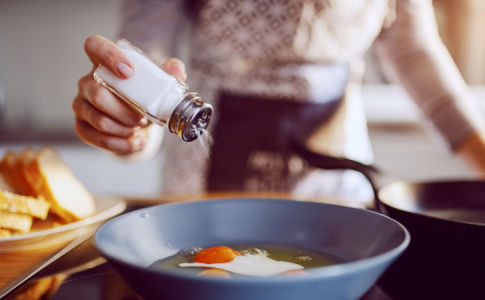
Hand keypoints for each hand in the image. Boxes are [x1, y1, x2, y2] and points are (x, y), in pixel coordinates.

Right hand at [72, 35, 186, 153]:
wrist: (136, 121)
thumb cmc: (143, 95)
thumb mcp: (157, 83)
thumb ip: (168, 73)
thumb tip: (178, 69)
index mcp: (104, 63)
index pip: (94, 46)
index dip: (108, 56)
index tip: (129, 72)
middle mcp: (87, 82)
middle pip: (98, 94)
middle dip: (126, 111)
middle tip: (144, 117)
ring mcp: (81, 105)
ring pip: (99, 120)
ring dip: (125, 128)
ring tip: (140, 128)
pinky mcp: (82, 127)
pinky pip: (98, 139)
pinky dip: (122, 144)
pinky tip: (137, 142)